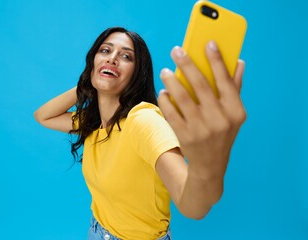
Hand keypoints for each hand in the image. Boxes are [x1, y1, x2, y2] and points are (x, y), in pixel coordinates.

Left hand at [158, 41, 245, 179]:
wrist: (210, 166)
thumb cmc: (222, 134)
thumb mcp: (233, 115)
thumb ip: (235, 89)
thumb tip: (238, 62)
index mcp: (235, 111)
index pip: (226, 81)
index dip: (217, 60)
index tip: (208, 43)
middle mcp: (220, 120)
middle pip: (200, 85)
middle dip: (187, 64)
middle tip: (176, 51)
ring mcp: (201, 129)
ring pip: (182, 98)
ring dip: (171, 81)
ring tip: (165, 70)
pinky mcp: (185, 136)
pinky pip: (171, 113)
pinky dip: (165, 100)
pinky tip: (163, 91)